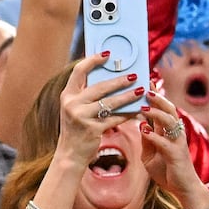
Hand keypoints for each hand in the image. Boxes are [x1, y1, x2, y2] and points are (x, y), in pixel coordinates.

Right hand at [54, 55, 143, 171]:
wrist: (70, 154)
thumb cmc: (77, 128)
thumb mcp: (76, 108)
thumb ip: (87, 94)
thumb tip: (112, 77)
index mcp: (67, 95)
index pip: (79, 71)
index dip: (93, 60)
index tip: (108, 54)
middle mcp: (72, 104)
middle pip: (99, 87)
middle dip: (119, 80)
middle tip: (134, 75)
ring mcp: (81, 117)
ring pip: (110, 102)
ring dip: (128, 96)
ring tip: (141, 90)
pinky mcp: (92, 129)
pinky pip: (115, 118)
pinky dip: (128, 113)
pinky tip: (138, 109)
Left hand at [139, 91, 208, 208]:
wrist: (182, 189)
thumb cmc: (167, 170)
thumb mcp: (150, 154)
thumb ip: (146, 140)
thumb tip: (140, 125)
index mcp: (167, 133)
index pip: (161, 110)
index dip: (154, 98)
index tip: (143, 84)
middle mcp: (174, 134)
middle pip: (169, 111)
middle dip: (158, 99)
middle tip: (145, 89)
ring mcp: (177, 144)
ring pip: (170, 123)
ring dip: (157, 114)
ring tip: (144, 108)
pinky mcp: (177, 155)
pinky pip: (166, 143)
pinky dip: (155, 136)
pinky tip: (144, 131)